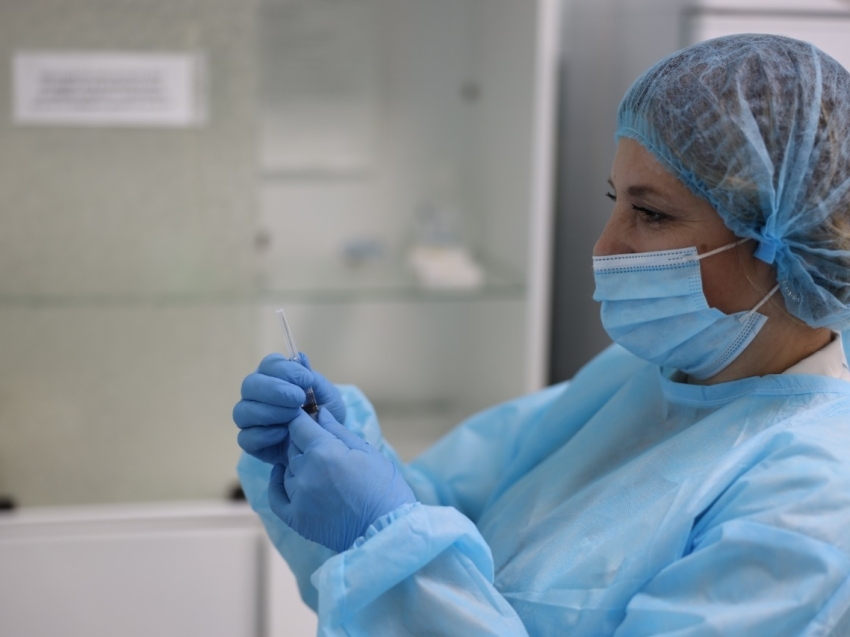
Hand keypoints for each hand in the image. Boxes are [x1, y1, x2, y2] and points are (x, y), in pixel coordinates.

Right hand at [233, 353, 346, 464]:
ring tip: (294, 416)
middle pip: (250, 385)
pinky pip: (245, 437)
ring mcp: (250, 419)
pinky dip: (264, 435)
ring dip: (270, 411)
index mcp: (275, 378)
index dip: (285, 369)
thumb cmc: (325, 416)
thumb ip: (315, 380)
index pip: (268, 365)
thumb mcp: (328, 397)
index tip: (307, 380)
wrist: (326, 447)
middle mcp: (257, 395)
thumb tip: (301, 357)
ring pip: (243, 411)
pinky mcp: (251, 442)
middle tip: (298, 398)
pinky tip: (284, 433)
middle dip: (274, 390)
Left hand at [269, 408, 415, 552]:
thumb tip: (320, 413)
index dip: (303, 419)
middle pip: (292, 447)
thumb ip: (339, 431)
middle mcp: (305, 472)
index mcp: (324, 452)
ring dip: (298, 464)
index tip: (309, 418)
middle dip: (304, 442)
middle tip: (321, 445)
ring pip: (288, 469)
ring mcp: (298, 497)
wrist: (387, 532)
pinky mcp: (296, 519)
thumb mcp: (367, 452)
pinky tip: (284, 476)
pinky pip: (276, 496)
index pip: (299, 426)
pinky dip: (278, 483)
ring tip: (319, 468)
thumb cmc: (384, 489)